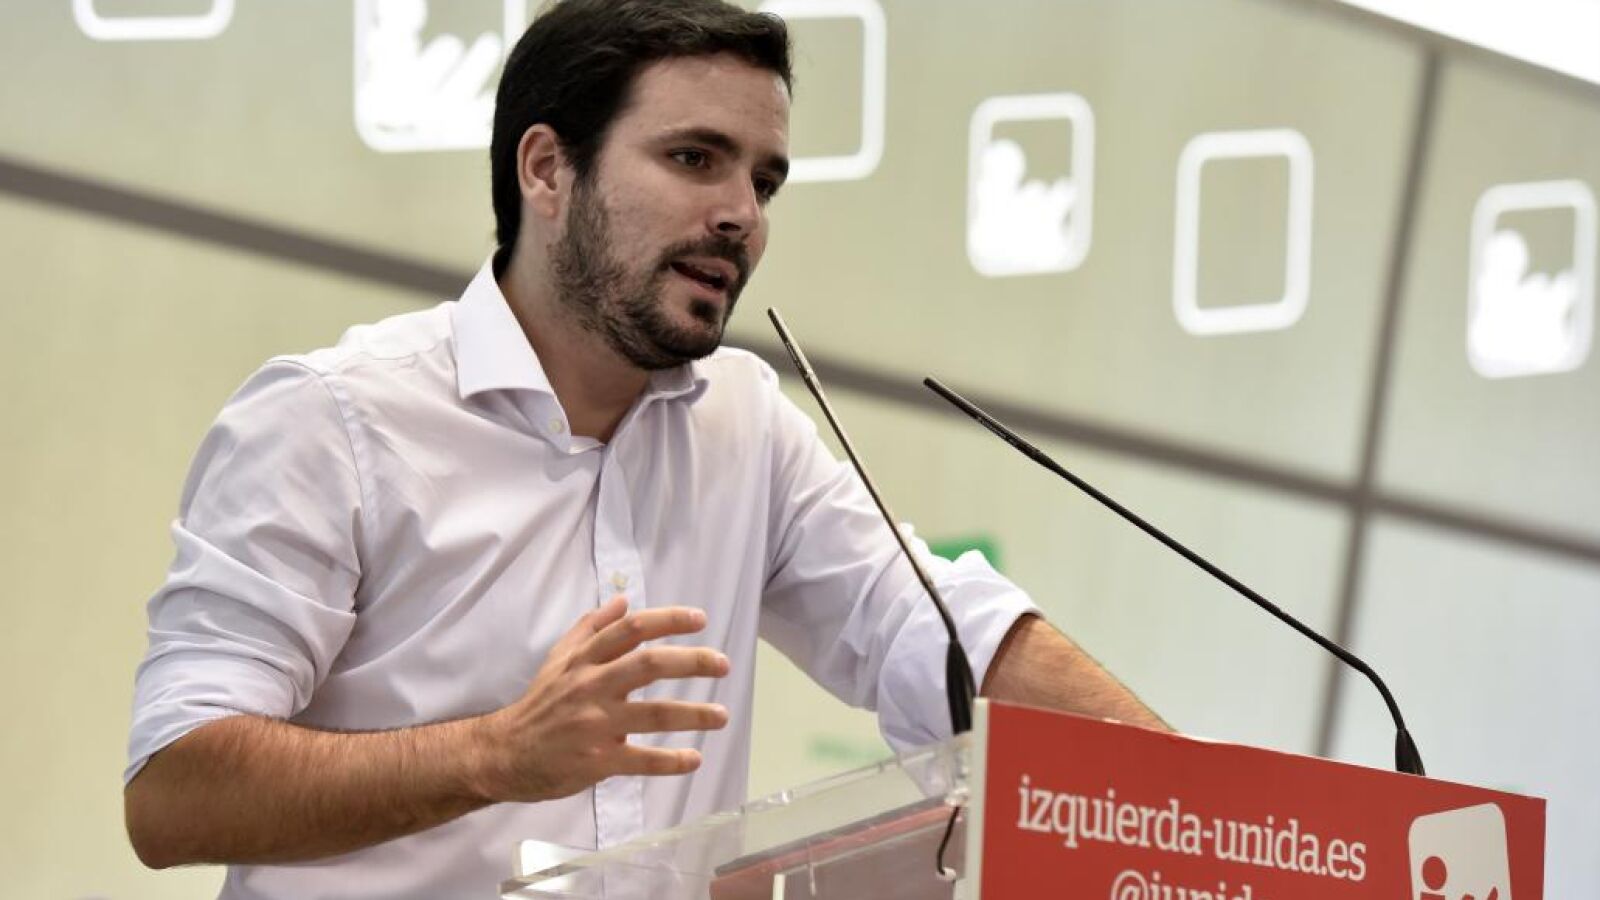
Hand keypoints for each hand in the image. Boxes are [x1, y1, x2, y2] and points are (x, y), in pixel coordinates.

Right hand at [473, 596, 730, 802]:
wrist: (505, 752)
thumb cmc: (540, 703)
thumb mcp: (559, 658)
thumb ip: (591, 628)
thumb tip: (624, 600)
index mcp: (584, 659)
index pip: (631, 629)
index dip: (668, 620)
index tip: (700, 619)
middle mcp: (590, 686)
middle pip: (648, 664)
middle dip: (691, 662)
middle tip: (723, 664)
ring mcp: (595, 724)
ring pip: (653, 713)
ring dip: (694, 713)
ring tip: (722, 715)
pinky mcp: (597, 760)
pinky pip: (641, 759)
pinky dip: (670, 761)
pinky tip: (694, 759)